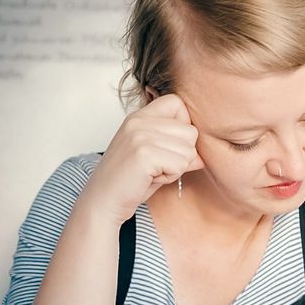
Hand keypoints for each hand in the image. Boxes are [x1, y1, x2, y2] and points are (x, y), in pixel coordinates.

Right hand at [80, 94, 203, 225]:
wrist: (102, 202)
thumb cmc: (130, 181)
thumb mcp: (156, 158)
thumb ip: (179, 149)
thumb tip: (201, 156)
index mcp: (139, 116)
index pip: (177, 103)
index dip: (182, 125)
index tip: (168, 145)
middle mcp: (138, 121)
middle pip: (190, 131)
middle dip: (181, 154)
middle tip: (156, 165)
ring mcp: (140, 136)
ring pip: (189, 150)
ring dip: (176, 167)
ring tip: (152, 172)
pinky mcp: (144, 154)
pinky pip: (181, 164)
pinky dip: (170, 176)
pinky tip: (150, 178)